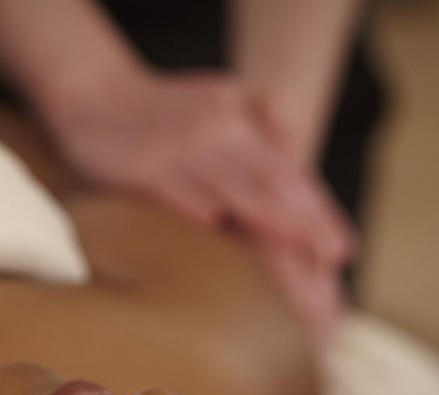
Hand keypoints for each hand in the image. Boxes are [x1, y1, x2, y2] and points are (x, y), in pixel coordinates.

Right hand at [38, 69, 353, 340]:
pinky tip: (228, 244)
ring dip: (274, 225)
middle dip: (308, 223)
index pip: (288, 173)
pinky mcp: (144, 171)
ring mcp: (181, 154)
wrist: (92, 92)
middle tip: (336, 257)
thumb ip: (256, 119)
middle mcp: (218, 135)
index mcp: (238, 123)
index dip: (319, 209)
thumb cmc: (155, 106)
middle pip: (273, 184)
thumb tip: (292, 140)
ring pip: (237, 191)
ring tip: (302, 258)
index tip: (345, 247)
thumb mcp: (218, 96)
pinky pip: (180, 197)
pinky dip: (206, 217)